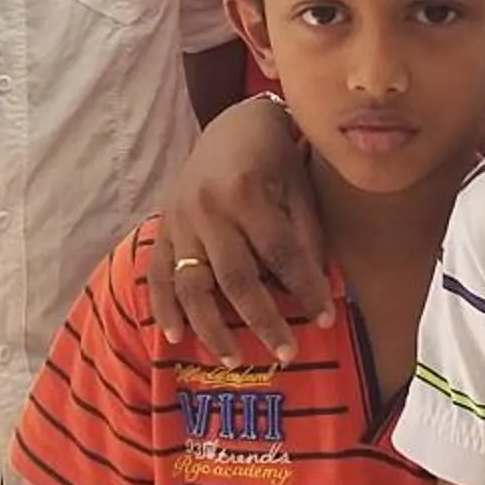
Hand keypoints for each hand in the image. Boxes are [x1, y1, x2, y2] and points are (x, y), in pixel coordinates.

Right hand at [147, 95, 330, 364]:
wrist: (231, 125)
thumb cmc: (276, 158)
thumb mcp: (300, 188)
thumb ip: (306, 238)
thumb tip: (322, 292)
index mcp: (247, 192)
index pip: (281, 254)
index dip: (306, 289)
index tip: (326, 319)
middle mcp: (207, 208)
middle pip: (235, 278)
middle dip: (263, 320)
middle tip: (286, 354)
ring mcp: (179, 220)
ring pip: (191, 285)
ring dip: (211, 327)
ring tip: (234, 359)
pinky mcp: (162, 229)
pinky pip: (157, 275)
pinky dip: (164, 308)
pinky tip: (176, 337)